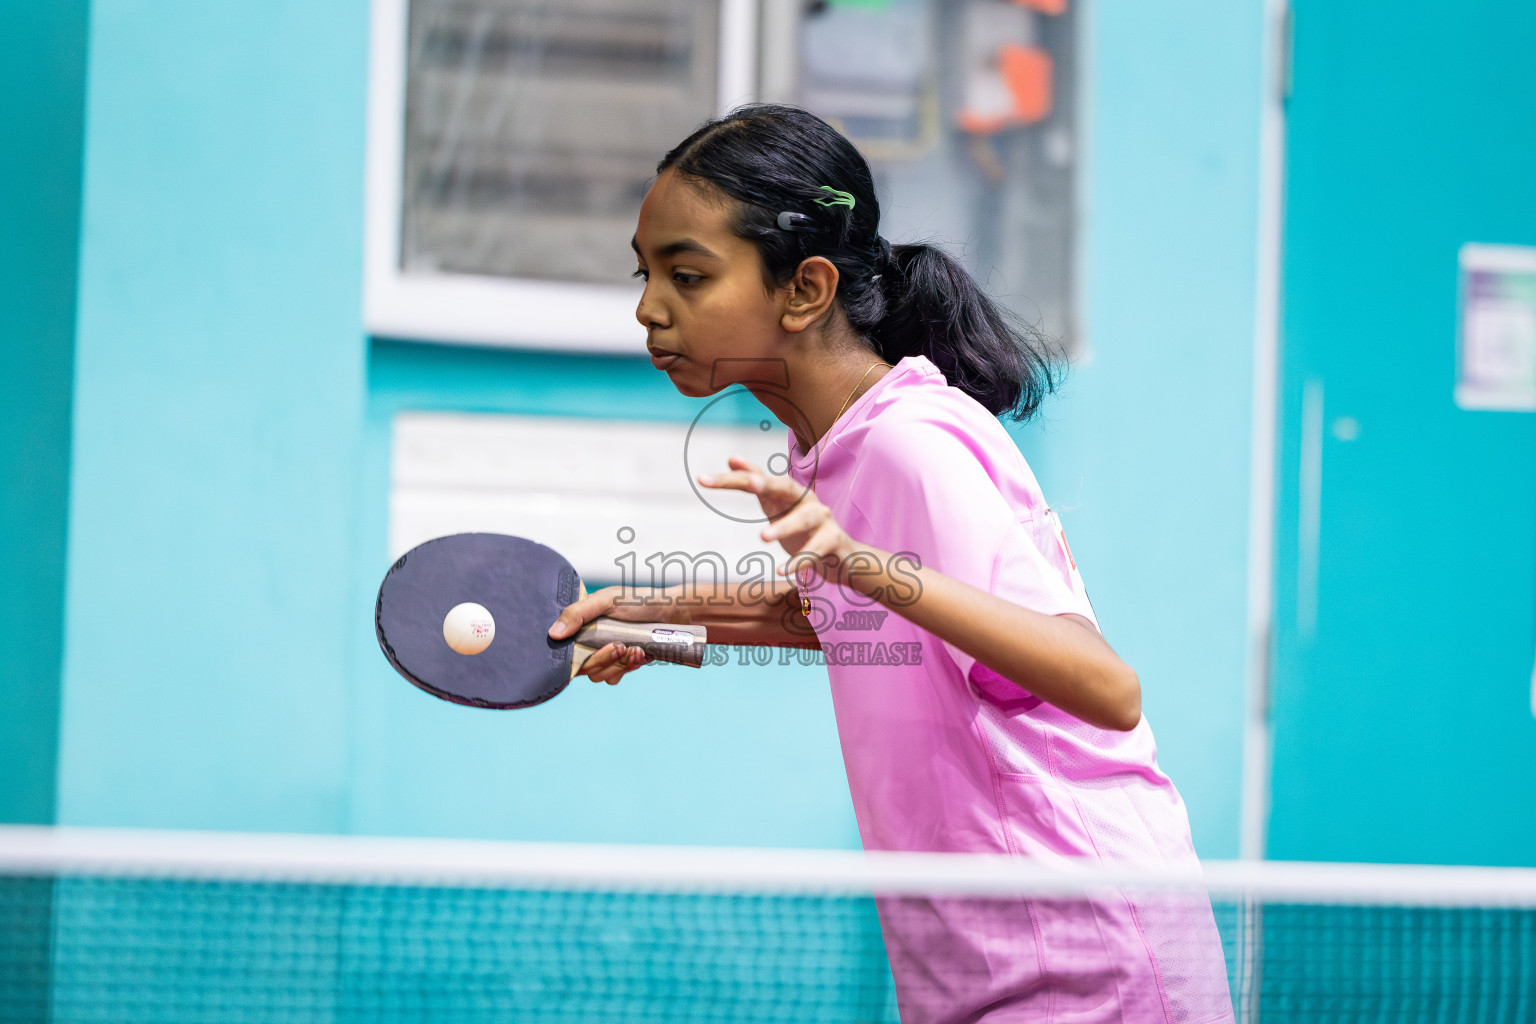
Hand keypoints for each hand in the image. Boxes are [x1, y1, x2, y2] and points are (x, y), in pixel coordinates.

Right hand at [547, 585, 664, 685]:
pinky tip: (639, 656)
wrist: (669, 613)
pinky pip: (613, 678)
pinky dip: (626, 669)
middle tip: (621, 646)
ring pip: (598, 675)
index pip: (566, 650)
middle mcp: (588, 642)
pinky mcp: (619, 664)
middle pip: (583, 667)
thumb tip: (553, 634)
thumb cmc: (638, 601)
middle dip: (604, 659)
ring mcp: (604, 655)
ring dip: (618, 665)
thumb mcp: (606, 600)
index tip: (601, 647)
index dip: (577, 656)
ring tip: (636, 650)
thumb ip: (578, 614)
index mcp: (581, 625)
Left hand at [698, 456, 857, 584]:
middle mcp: (806, 500)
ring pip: (804, 519)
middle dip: (767, 483)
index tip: (704, 479)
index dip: (733, 477)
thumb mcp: (778, 508)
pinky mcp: (834, 541)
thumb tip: (732, 459)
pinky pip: (817, 549)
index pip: (757, 479)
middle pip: (784, 486)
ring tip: (763, 537)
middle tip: (750, 484)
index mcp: (788, 493)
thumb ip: (758, 487)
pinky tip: (782, 571)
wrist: (843, 558)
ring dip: (784, 527)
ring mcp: (823, 519)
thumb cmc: (804, 533)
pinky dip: (800, 561)